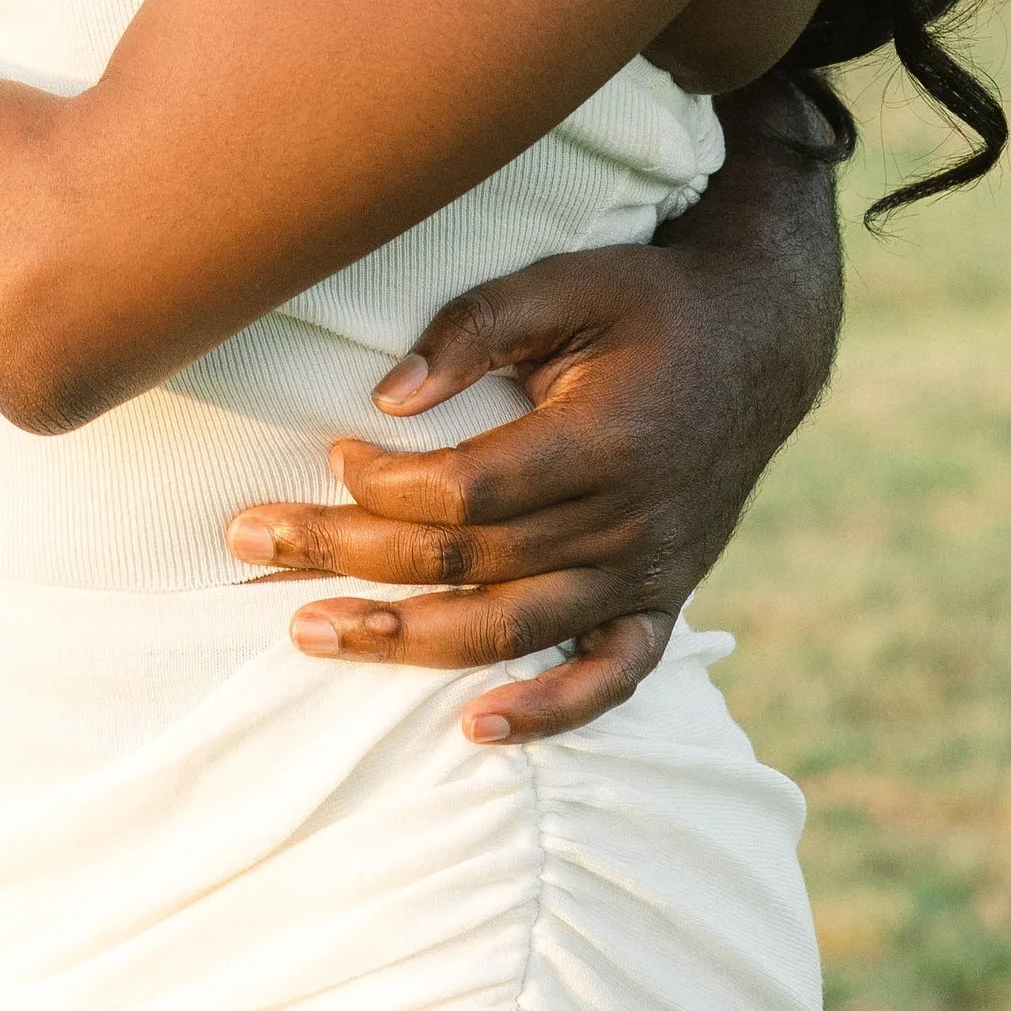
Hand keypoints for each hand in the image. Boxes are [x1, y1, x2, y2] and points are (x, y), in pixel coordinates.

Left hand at [223, 230, 813, 742]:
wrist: (762, 342)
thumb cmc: (647, 300)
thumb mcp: (565, 281)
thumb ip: (474, 327)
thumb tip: (387, 395)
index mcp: (603, 443)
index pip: (468, 490)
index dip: (386, 482)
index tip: (329, 452)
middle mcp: (626, 525)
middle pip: (466, 562)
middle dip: (348, 555)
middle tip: (249, 541)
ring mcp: (648, 576)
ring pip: (510, 629)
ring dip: (406, 639)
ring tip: (311, 630)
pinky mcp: (663, 602)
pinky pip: (608, 679)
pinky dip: (548, 713)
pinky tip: (476, 729)